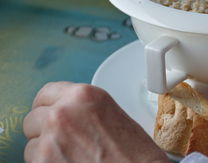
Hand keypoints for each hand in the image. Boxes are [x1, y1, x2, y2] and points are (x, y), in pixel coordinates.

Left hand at [23, 82, 168, 162]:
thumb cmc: (134, 151)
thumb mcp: (110, 112)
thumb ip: (83, 108)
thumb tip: (64, 112)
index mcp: (83, 95)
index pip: (46, 93)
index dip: (49, 106)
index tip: (51, 114)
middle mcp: (63, 112)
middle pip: (33, 118)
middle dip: (45, 129)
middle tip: (64, 140)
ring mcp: (51, 139)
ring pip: (31, 143)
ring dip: (45, 150)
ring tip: (71, 156)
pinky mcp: (44, 162)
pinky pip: (33, 161)